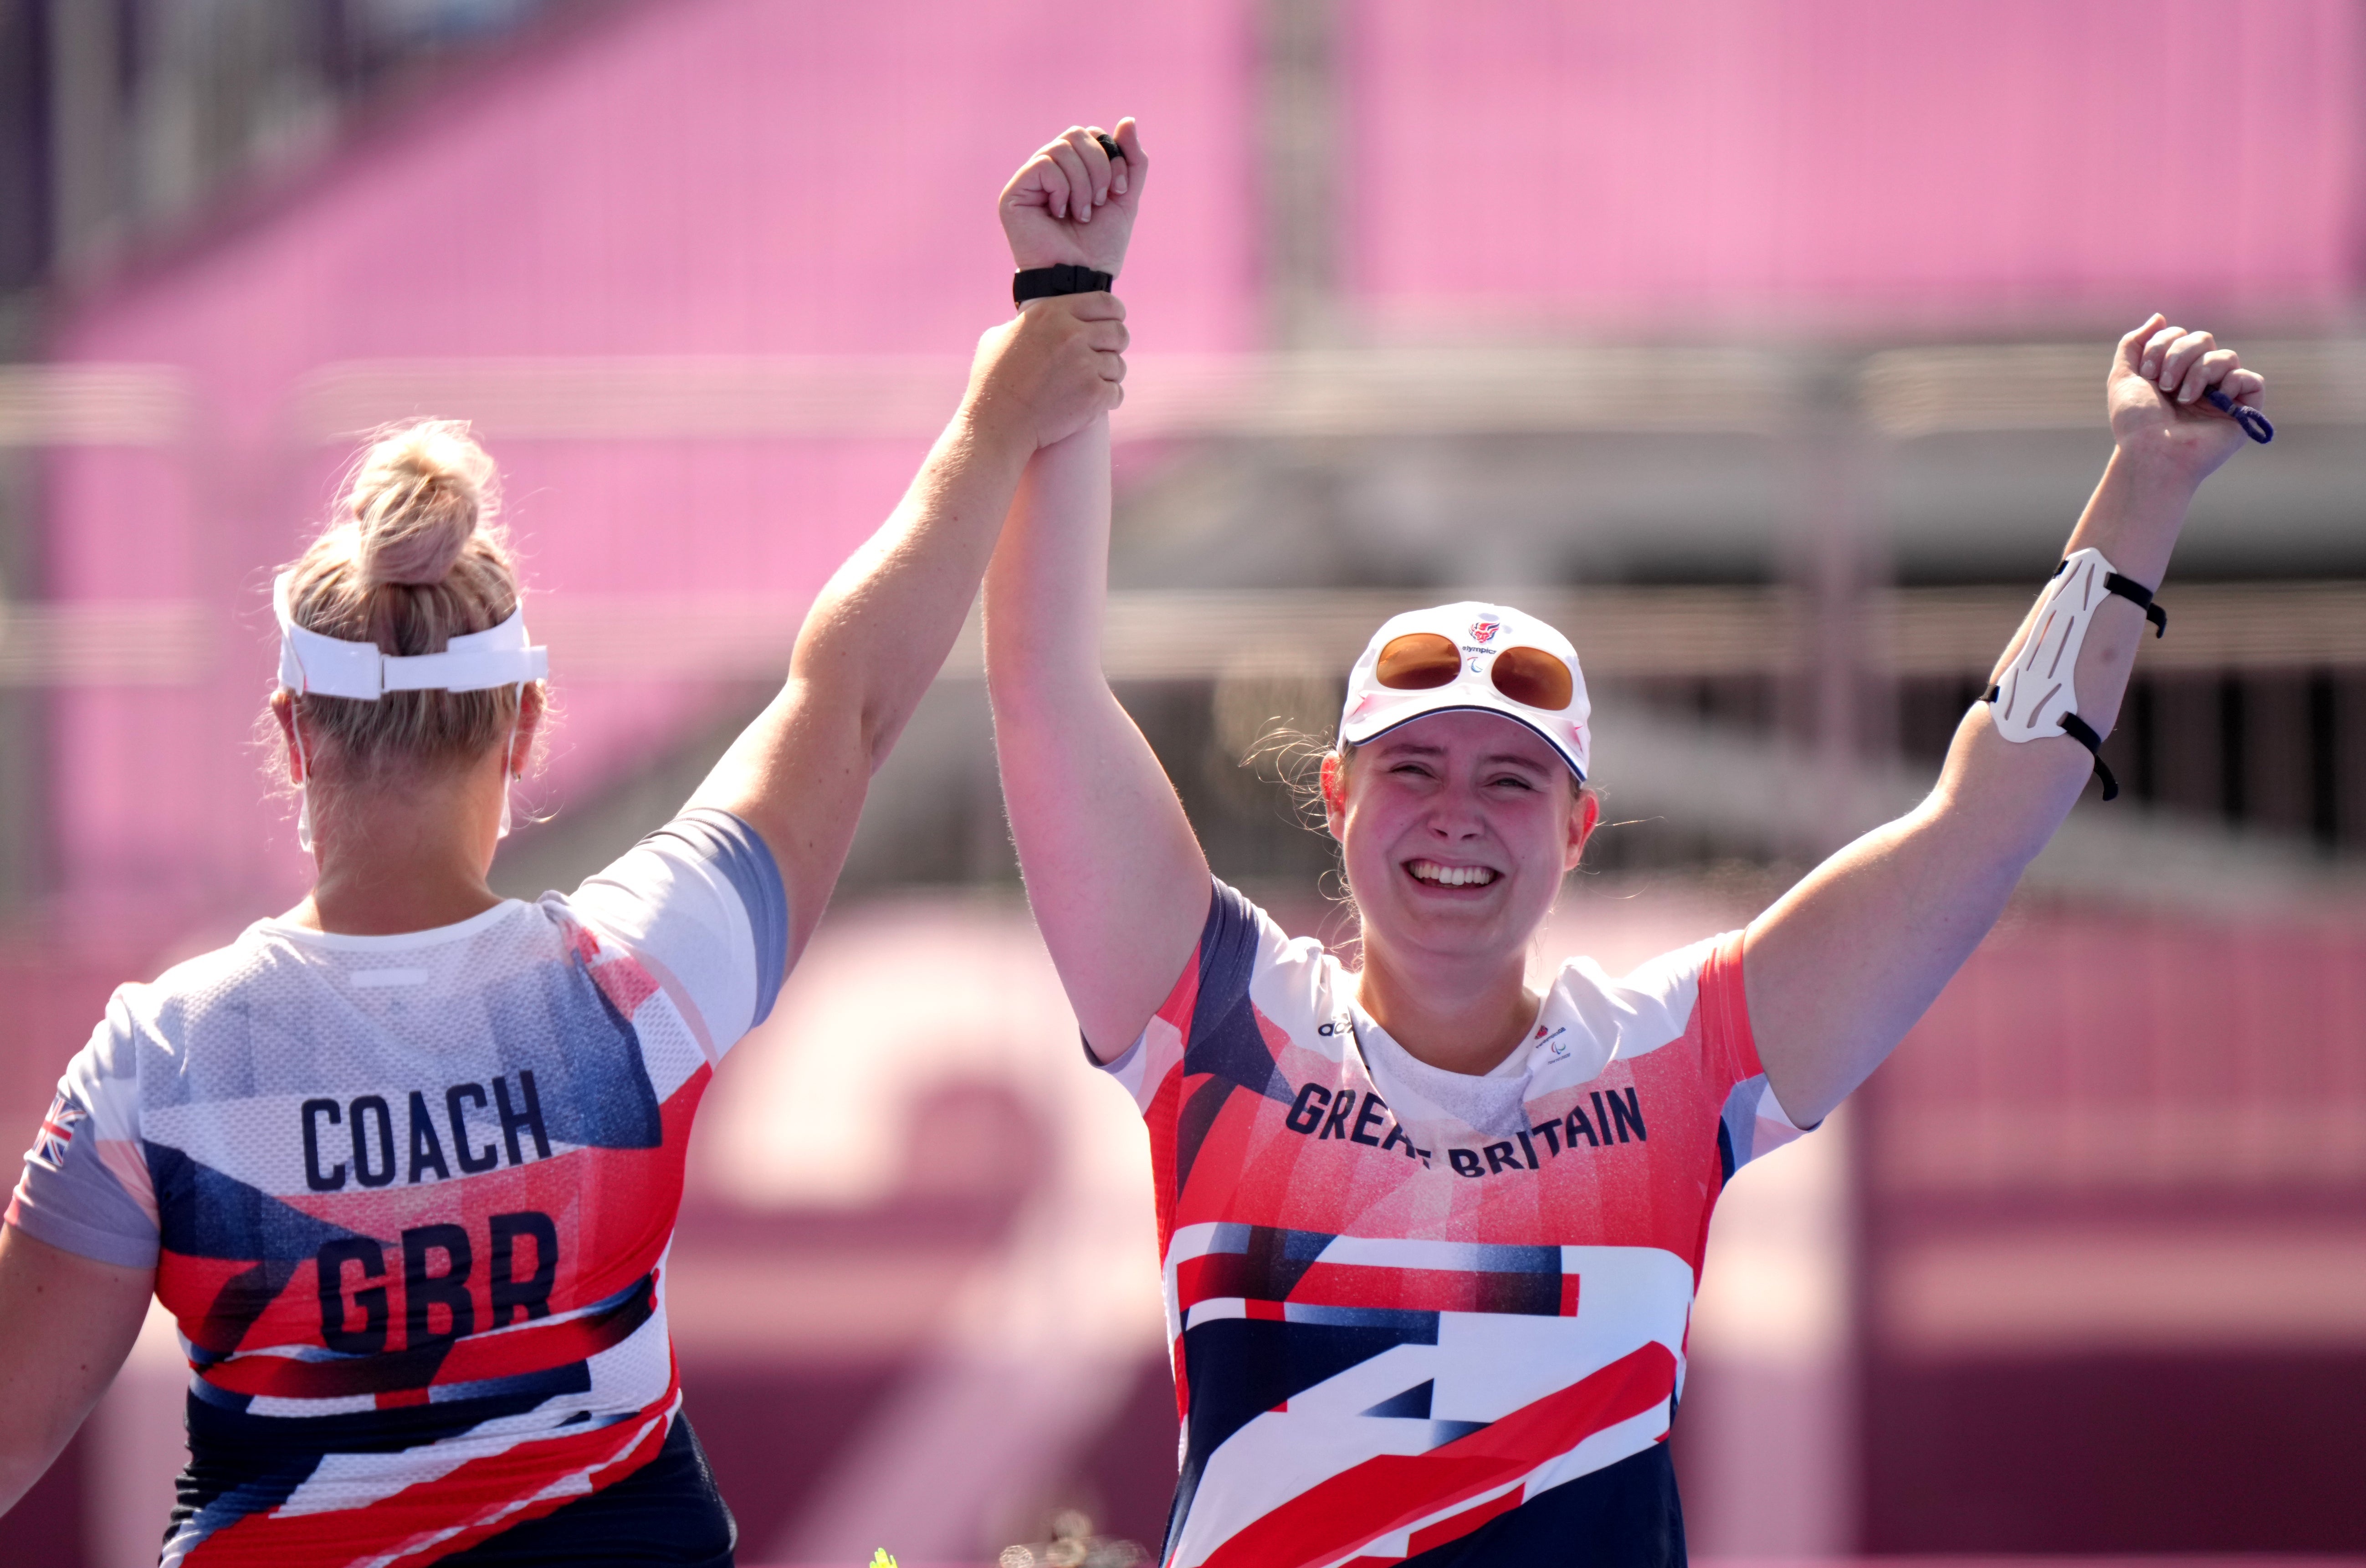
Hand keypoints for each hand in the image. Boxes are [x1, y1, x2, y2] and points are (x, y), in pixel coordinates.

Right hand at [964, 292, 1127, 449]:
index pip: (1105, 302)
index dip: (1115, 312)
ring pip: (1118, 365)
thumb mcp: (1000, 336)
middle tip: (1104, 354)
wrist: (997, 423)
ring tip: (1089, 383)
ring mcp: (1085, 366)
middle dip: (1115, 344)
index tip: (1114, 320)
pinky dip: (1107, 399)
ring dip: (1109, 375)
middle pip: (1119, 332)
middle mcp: (1072, 335)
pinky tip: (1092, 402)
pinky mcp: (1093, 396)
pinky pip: (1116, 392)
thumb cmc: (992, 382)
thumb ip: (1026, 324)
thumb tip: (1040, 323)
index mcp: (1052, 313)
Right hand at [999, 119, 1147, 276]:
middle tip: (1099, 201)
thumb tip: (1128, 120)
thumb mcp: (1125, 199)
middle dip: (1099, 166)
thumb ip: (1131, 161)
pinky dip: (1062, 189)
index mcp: (1072, 170)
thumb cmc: (1100, 248)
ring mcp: (1029, 181)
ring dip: (1082, 182)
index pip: (1091, 134)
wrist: (1081, 279)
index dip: (1112, 155)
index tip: (1120, 190)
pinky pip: (1044, 165)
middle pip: (1076, 134)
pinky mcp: (1014, 194)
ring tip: (1081, 213)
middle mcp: (1048, 171)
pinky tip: (1060, 213)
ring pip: (1061, 147)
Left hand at [2107, 313, 2265, 486]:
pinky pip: (2251, 379)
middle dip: (2179, 355)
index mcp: (2173, 372)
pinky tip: (2214, 399)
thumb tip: (2159, 316)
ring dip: (2199, 372)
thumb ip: (2134, 344)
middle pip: (2203, 339)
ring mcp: (2222, 395)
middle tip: (2164, 385)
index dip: (2162, 345)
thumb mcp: (2123, 377)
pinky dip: (2232, 382)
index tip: (2147, 373)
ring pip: (2225, 356)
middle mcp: (2199, 381)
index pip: (2179, 335)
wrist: (2150, 452)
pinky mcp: (2243, 410)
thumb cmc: (2135, 422)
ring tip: (2183, 399)